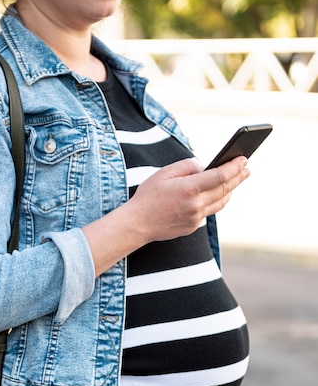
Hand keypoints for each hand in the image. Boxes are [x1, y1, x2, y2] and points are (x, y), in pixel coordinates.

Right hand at [127, 156, 249, 243]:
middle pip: (225, 189)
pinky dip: (215, 201)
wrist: (138, 224)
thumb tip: (204, 168)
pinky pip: (209, 211)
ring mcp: (196, 218)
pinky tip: (217, 194)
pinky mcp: (193, 226)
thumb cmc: (148, 196)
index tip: (244, 159)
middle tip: (246, 168)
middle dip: (238, 177)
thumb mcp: (164, 173)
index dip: (234, 167)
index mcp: (189, 189)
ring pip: (221, 202)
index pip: (220, 176)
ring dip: (230, 190)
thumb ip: (187, 166)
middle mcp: (196, 205)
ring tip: (236, 180)